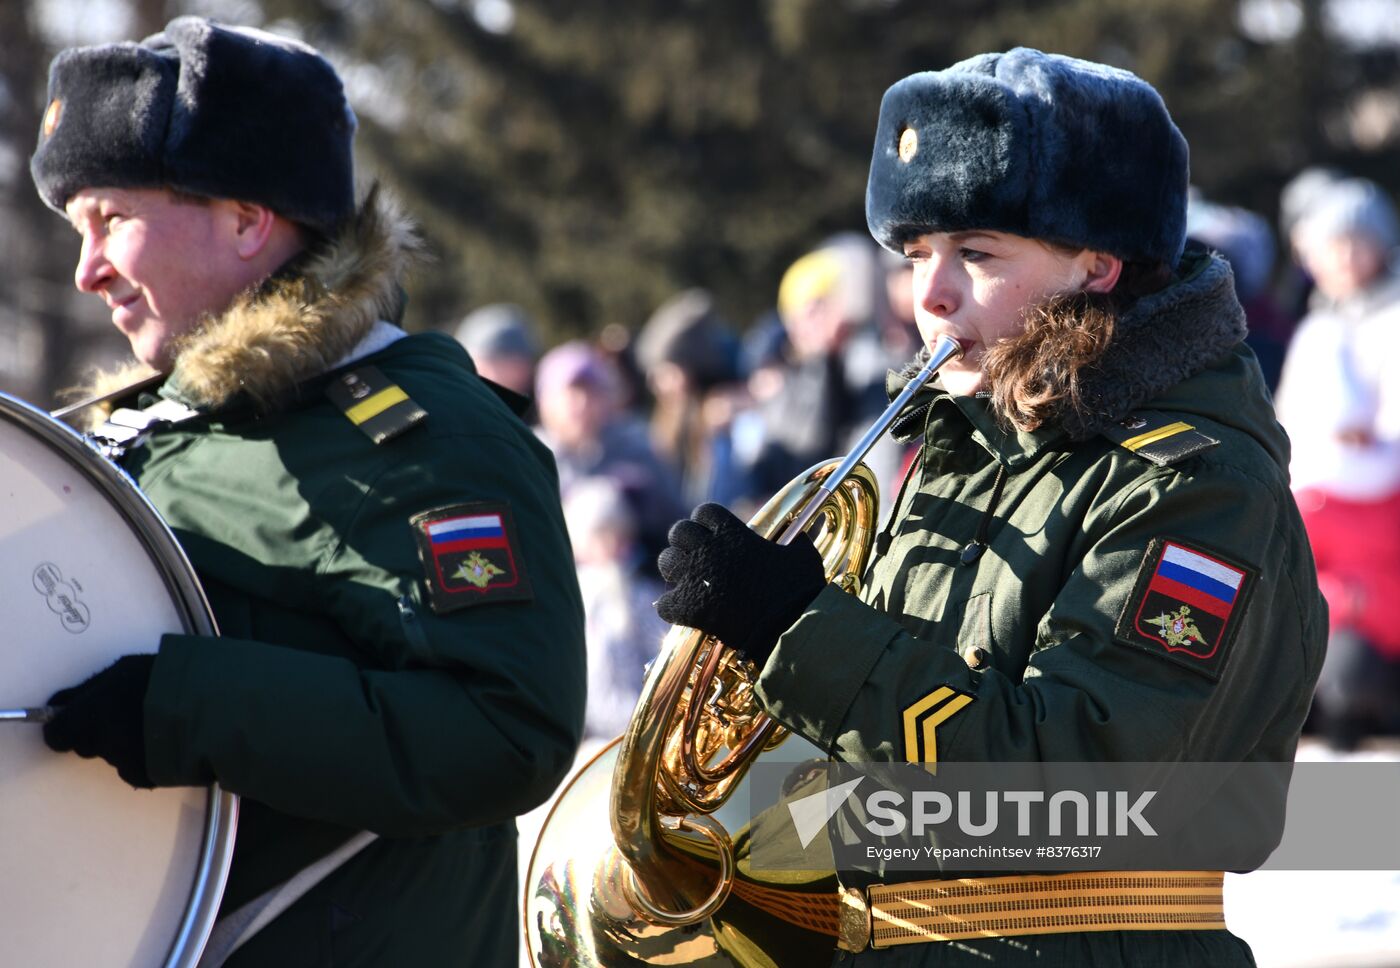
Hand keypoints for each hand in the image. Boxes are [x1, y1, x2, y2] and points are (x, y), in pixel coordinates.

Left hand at [43, 654, 156, 788]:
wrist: (214, 706)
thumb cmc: (167, 678)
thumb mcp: (125, 670)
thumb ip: (89, 690)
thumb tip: (60, 704)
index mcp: (89, 716)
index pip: (58, 735)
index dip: (64, 728)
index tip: (73, 722)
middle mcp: (102, 743)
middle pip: (86, 745)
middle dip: (99, 732)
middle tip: (128, 713)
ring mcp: (126, 763)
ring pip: (115, 756)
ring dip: (127, 743)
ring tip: (158, 721)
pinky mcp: (148, 778)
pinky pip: (138, 768)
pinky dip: (148, 757)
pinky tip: (169, 738)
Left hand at [655, 503, 825, 667]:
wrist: (787, 628)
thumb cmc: (798, 592)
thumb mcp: (803, 555)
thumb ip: (795, 540)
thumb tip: (799, 537)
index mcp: (733, 533)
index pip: (705, 511)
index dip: (707, 522)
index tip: (713, 534)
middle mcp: (708, 550)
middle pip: (678, 531)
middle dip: (685, 542)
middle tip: (697, 558)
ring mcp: (694, 578)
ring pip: (666, 562)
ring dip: (676, 571)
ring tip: (690, 583)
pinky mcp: (688, 608)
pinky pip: (665, 603)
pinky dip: (674, 609)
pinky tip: (687, 613)